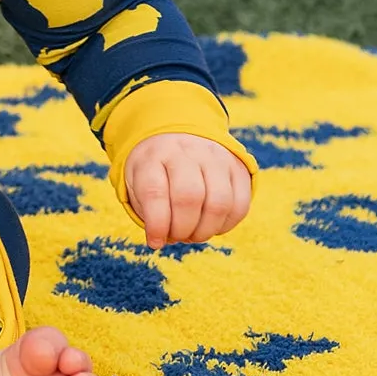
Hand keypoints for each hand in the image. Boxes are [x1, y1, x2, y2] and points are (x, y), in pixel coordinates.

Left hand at [123, 133, 251, 247]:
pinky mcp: (237, 166)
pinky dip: (226, 225)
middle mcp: (185, 151)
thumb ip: (147, 211)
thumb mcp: (137, 181)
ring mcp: (215, 156)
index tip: (155, 242)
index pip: (154, 191)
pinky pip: (240, 205)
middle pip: (189, 197)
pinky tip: (212, 225)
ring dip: (205, 231)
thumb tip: (162, 240)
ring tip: (194, 234)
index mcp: (153, 155)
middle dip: (182, 229)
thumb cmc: (154, 168)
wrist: (178, 133)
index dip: (156, 224)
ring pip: (219, 203)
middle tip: (177, 236)